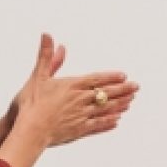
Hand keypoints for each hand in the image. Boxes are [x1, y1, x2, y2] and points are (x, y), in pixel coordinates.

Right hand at [13, 33, 137, 148]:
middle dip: (123, 90)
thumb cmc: (31, 104)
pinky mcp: (79, 131)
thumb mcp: (38, 76)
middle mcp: (80, 100)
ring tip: (131, 101)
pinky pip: (98, 125)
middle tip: (136, 87)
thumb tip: (47, 35)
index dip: (111, 77)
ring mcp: (81, 116)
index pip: (96, 79)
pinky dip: (108, 122)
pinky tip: (116, 121)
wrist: (30, 130)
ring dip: (120, 105)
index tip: (124, 76)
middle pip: (106, 94)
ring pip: (105, 109)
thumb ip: (46, 56)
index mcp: (72, 86)